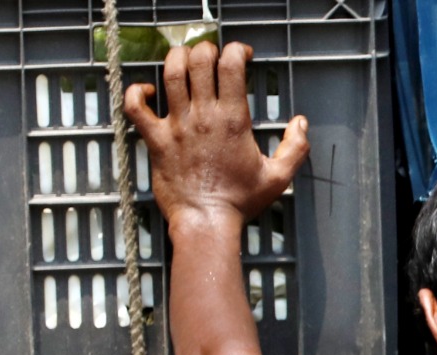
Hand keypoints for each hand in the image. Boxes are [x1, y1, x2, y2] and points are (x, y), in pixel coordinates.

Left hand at [124, 41, 309, 233]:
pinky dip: (137, 93)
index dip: (236, 51)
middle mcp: (203, 117)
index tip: (241, 56)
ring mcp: (176, 126)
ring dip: (177, 58)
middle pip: (199, 61)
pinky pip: (135, 108)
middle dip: (206, 50)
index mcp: (232, 120)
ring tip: (184, 61)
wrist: (206, 223)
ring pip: (170, 73)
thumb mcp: (278, 178)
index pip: (231, 65)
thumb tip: (301, 122)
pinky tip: (147, 92)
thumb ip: (294, 148)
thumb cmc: (241, 202)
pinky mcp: (156, 141)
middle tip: (212, 58)